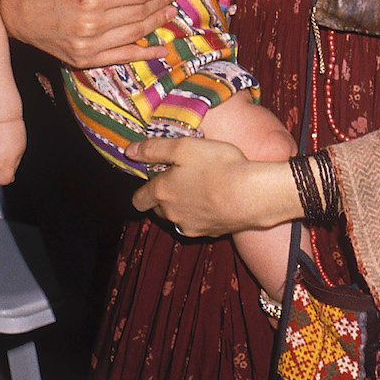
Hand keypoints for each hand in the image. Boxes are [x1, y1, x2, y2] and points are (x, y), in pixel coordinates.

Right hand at [0, 0, 173, 66]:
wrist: (14, 12)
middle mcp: (91, 25)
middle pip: (138, 14)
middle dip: (160, 3)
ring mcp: (87, 46)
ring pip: (134, 34)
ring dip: (156, 24)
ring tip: (170, 13)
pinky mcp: (83, 60)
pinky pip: (120, 57)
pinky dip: (142, 54)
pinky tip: (160, 49)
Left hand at [131, 136, 298, 236]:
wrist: (250, 195)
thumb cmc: (217, 166)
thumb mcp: (183, 147)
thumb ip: (154, 149)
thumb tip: (129, 151)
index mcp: (162, 193)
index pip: (139, 199)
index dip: (142, 191)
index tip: (152, 180)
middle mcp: (172, 214)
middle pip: (159, 209)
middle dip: (165, 197)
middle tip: (182, 179)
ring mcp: (191, 226)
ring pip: (179, 217)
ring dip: (184, 206)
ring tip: (202, 189)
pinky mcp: (210, 232)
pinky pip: (199, 223)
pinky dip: (204, 214)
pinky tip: (217, 200)